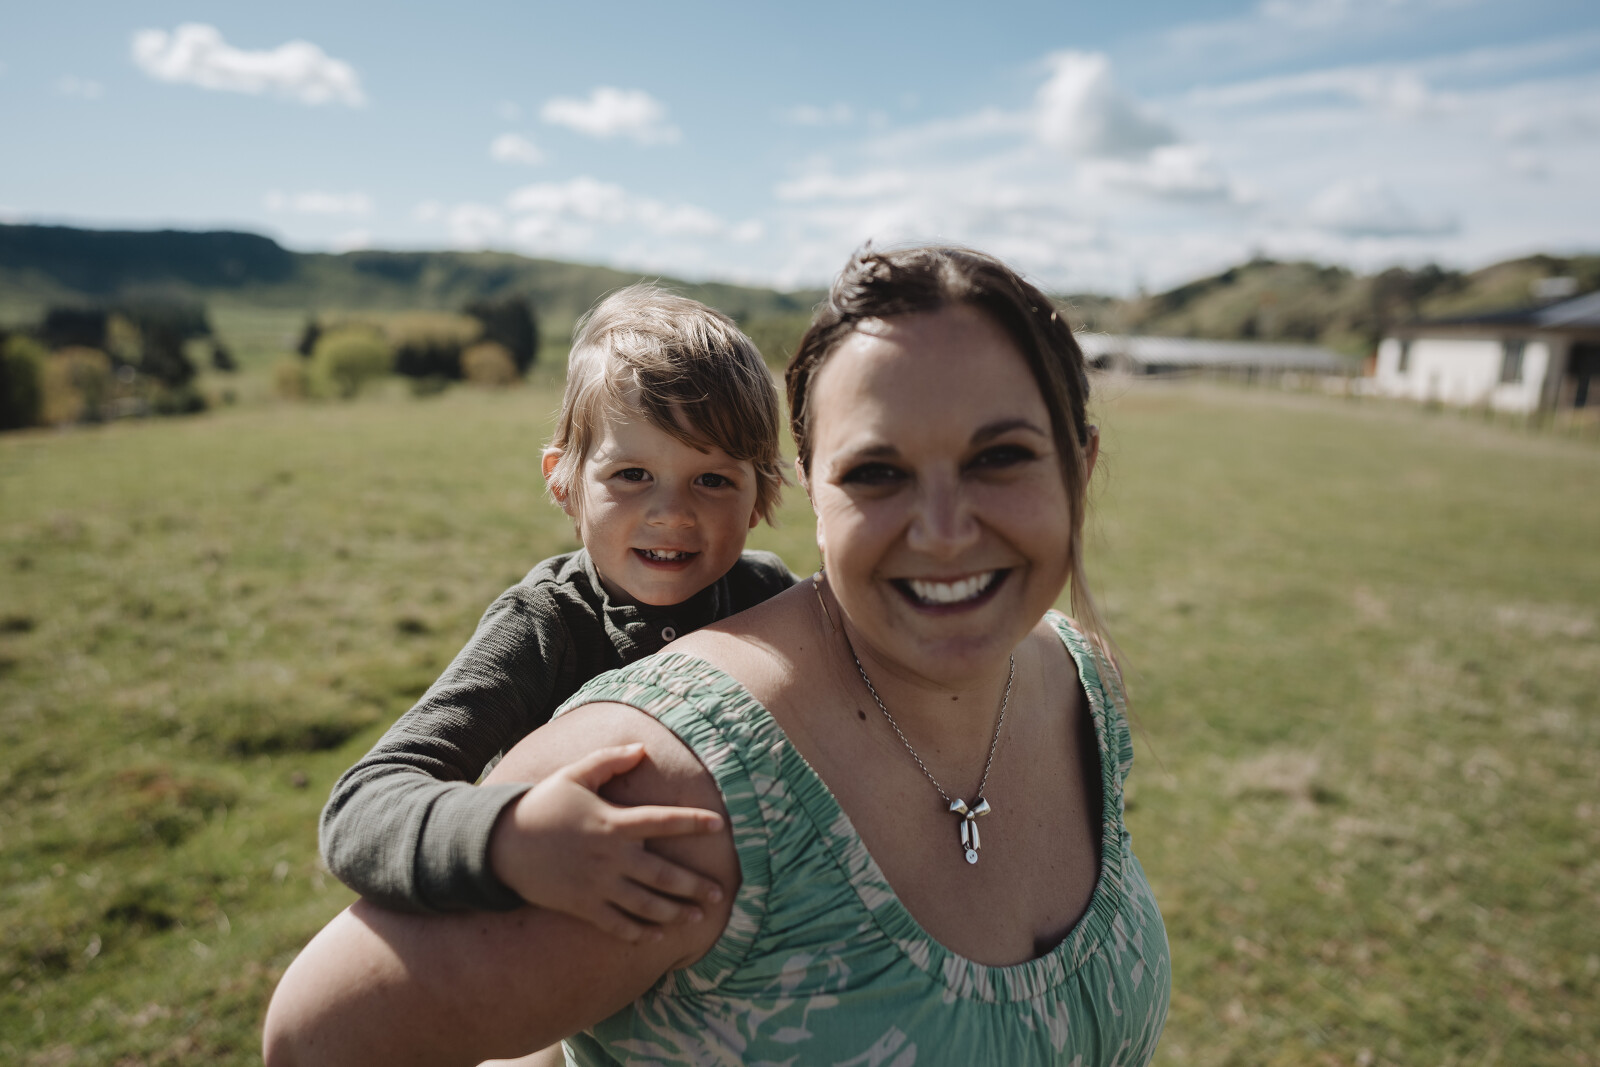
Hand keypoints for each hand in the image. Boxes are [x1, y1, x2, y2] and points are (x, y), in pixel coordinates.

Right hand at [488, 743, 725, 941]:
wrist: (501, 844)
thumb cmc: (542, 805)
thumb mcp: (574, 775)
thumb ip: (609, 761)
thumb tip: (641, 749)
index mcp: (612, 822)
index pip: (662, 821)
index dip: (692, 821)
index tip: (719, 824)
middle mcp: (610, 857)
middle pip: (662, 875)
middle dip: (694, 885)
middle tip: (720, 892)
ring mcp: (597, 885)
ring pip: (645, 905)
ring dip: (675, 912)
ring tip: (698, 917)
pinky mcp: (582, 905)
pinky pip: (616, 924)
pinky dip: (638, 931)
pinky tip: (657, 935)